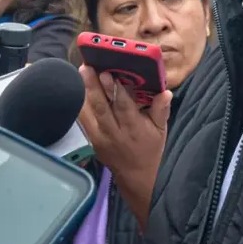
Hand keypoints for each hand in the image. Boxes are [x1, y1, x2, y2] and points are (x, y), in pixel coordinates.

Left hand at [77, 65, 171, 228]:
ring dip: (84, 91)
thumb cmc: (150, 149)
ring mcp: (99, 137)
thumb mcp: (161, 131)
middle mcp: (114, 133)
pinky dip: (80, 103)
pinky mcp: (91, 140)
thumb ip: (162, 110)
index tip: (111, 74)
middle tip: (88, 67)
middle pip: (102, 107)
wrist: (135, 176)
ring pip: (89, 112)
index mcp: (134, 129)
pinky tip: (76, 87)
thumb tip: (166, 92)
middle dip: (94, 86)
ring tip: (81, 71)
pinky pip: (83, 120)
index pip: (124, 107)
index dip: (117, 91)